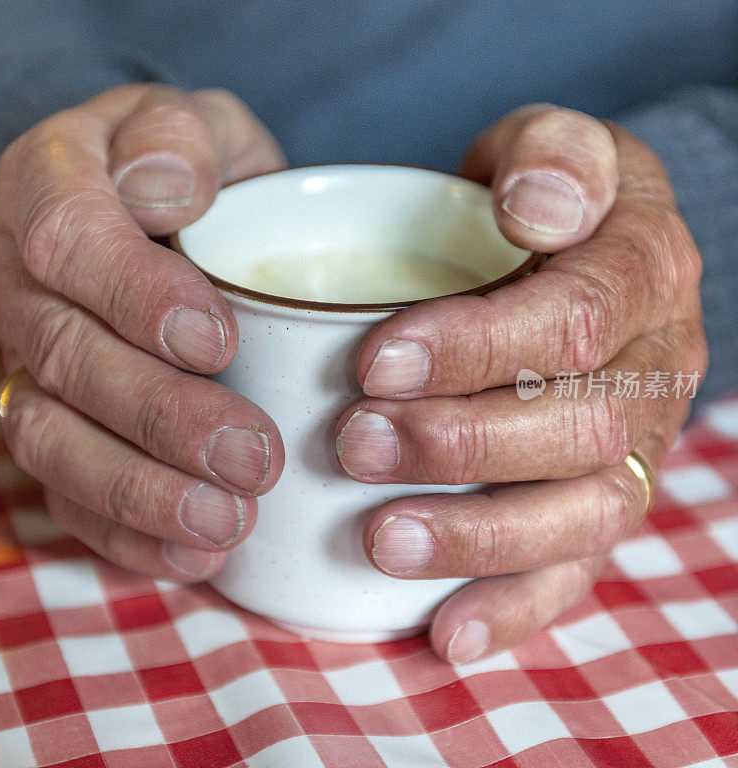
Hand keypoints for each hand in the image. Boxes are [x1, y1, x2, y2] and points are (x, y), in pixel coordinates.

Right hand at [0, 85, 285, 580]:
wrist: (164, 213)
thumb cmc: (194, 170)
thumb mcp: (200, 124)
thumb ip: (181, 138)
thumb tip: (166, 187)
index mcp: (50, 190)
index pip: (67, 243)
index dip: (136, 298)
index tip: (219, 340)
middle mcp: (24, 282)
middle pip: (65, 361)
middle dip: (161, 417)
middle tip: (254, 456)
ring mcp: (29, 361)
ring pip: (54, 440)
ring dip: (143, 489)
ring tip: (229, 521)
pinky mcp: (58, 424)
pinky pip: (68, 491)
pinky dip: (130, 531)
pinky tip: (199, 553)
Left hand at [336, 105, 707, 661]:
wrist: (583, 253)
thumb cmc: (543, 200)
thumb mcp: (553, 145)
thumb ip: (553, 155)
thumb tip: (537, 208)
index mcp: (644, 273)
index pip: (574, 318)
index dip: (475, 347)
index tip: (373, 362)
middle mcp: (654, 368)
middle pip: (578, 425)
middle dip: (460, 443)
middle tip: (357, 444)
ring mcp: (637, 446)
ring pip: (585, 512)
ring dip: (480, 536)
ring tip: (382, 540)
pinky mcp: (605, 502)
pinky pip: (578, 568)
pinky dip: (512, 606)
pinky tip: (444, 633)